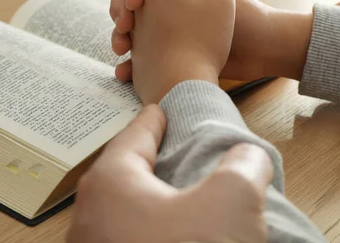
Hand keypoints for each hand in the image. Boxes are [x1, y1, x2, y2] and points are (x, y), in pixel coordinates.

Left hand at [66, 104, 271, 242]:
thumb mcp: (233, 200)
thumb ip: (244, 165)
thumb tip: (247, 159)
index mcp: (112, 183)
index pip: (137, 133)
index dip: (157, 118)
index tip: (164, 110)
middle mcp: (92, 217)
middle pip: (129, 172)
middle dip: (159, 161)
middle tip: (186, 152)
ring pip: (131, 211)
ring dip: (161, 202)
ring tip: (194, 199)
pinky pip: (135, 238)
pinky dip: (158, 231)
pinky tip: (186, 238)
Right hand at [111, 0, 312, 82]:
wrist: (255, 57)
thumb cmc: (242, 25)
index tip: (135, 2)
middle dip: (124, 8)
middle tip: (124, 26)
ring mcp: (171, 19)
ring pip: (135, 21)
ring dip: (123, 33)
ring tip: (123, 48)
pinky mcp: (170, 43)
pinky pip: (143, 48)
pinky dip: (133, 59)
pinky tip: (127, 71)